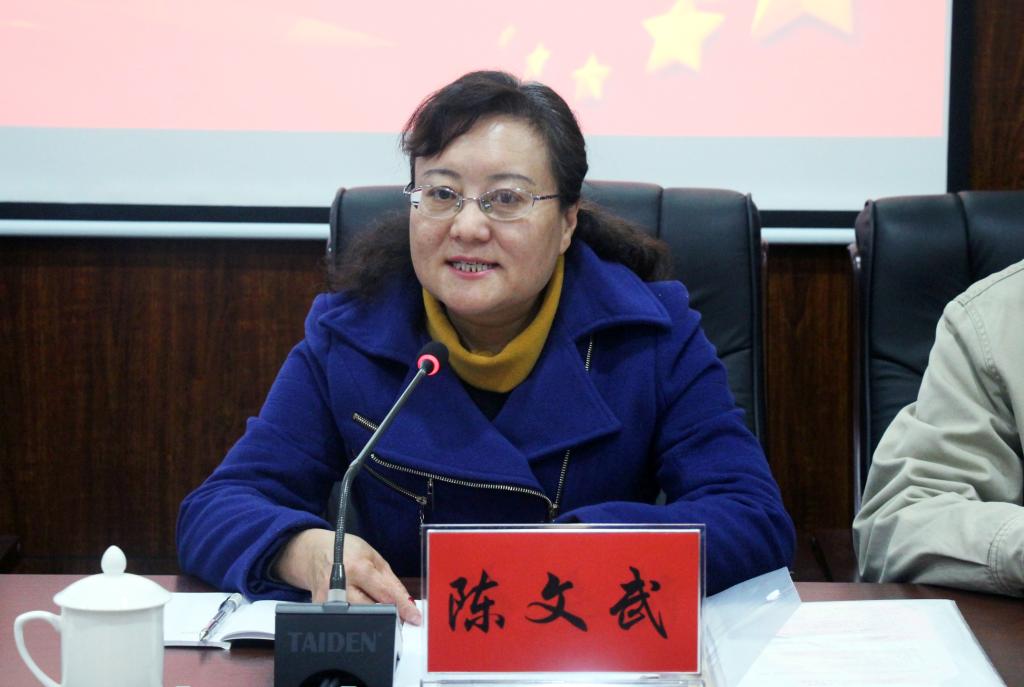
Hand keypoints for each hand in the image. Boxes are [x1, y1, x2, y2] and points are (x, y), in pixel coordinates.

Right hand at [273, 528, 420, 624]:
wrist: (313, 552)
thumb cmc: (347, 551)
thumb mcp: (374, 558)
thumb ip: (391, 582)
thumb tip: (408, 605)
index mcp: (358, 567)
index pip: (385, 594)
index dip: (403, 607)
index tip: (415, 618)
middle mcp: (341, 584)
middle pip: (371, 610)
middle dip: (388, 614)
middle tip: (397, 615)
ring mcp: (328, 598)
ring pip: (358, 618)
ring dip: (373, 618)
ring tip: (379, 610)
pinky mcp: (320, 608)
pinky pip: (344, 619)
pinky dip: (357, 617)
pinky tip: (359, 608)